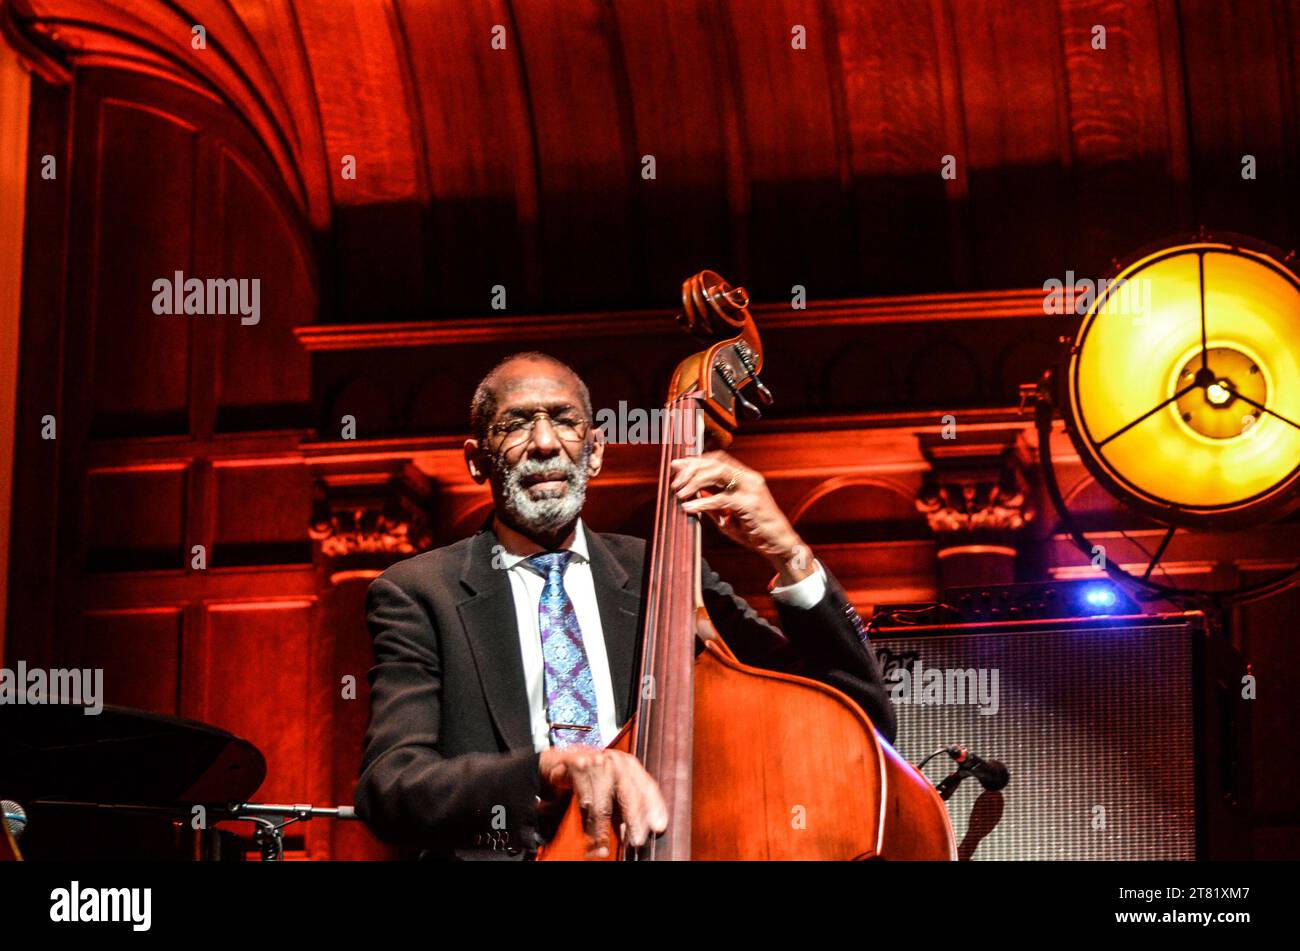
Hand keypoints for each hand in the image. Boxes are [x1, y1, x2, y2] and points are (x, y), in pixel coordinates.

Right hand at [539, 747, 667, 857]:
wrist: (563, 760)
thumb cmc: (593, 777)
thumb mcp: (614, 790)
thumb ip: (626, 808)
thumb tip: (637, 832)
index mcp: (629, 765)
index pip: (647, 786)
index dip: (654, 807)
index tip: (659, 826)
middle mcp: (615, 761)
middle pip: (627, 792)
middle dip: (633, 819)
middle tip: (637, 841)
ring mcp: (595, 761)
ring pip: (602, 801)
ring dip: (602, 829)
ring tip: (604, 848)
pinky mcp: (575, 765)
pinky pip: (583, 799)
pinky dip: (586, 822)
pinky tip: (589, 836)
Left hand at [669, 451, 813, 583]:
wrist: (778, 544)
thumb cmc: (753, 531)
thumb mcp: (728, 515)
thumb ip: (712, 503)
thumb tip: (692, 494)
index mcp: (745, 477)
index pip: (717, 459)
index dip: (695, 461)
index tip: (676, 466)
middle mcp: (748, 478)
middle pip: (714, 463)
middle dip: (691, 469)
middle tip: (674, 483)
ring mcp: (751, 489)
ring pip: (717, 474)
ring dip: (694, 482)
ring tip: (679, 494)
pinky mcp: (750, 504)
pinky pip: (721, 499)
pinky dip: (702, 503)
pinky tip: (688, 508)